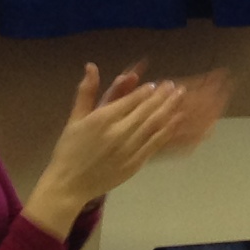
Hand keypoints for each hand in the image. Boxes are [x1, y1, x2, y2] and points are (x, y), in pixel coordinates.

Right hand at [25, 65, 230, 235]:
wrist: (69, 184)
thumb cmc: (69, 149)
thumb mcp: (75, 118)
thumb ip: (86, 91)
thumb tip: (91, 66)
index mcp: (102, 119)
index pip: (130, 101)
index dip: (146, 91)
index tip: (157, 84)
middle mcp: (118, 133)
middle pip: (146, 111)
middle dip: (162, 96)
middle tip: (174, 86)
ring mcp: (128, 150)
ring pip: (154, 125)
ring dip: (169, 109)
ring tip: (179, 97)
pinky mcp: (135, 164)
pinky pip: (155, 144)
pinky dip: (167, 130)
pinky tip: (176, 120)